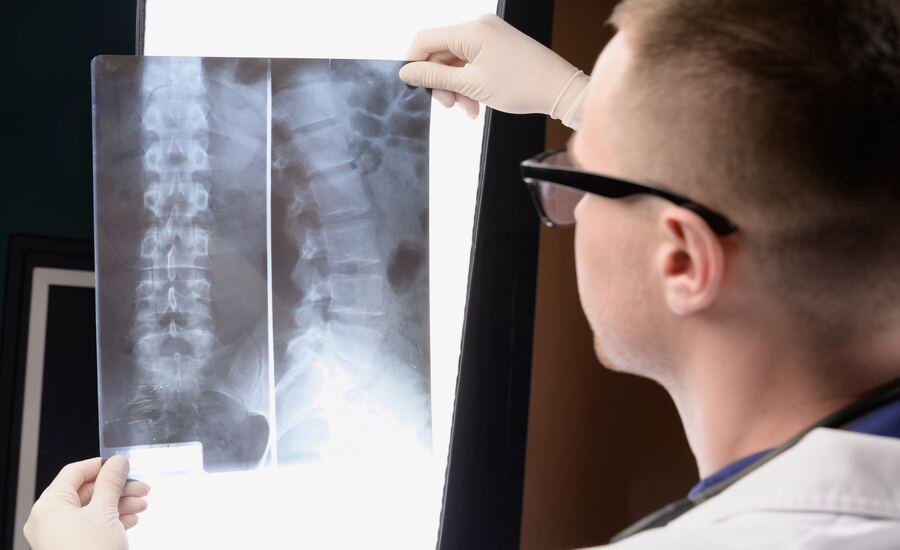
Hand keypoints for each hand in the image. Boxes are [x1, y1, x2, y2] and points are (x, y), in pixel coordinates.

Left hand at [23, 456, 149, 549]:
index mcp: (49, 506)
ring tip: (140, 506)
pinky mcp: (71, 548)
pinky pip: (91, 526)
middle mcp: (49, 520)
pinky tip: (129, 520)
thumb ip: (112, 482)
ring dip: (119, 504)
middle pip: (86, 491)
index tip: (122, 464)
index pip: (74, 472)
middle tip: (140, 487)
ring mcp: (59, 536)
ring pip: (92, 509)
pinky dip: (111, 520)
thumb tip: (117, 463)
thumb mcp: (106, 512)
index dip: (101, 465)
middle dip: (117, 489)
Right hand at [400, 13, 589, 127]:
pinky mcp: (497, 46)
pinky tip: (475, 103)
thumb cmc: (521, 86)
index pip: (425, 39)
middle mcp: (479, 26)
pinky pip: (471, 62)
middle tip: (448, 105)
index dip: (413, 64)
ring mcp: (489, 35)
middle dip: (440, 82)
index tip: (412, 87)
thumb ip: (435, 77)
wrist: (559, 90)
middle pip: (440, 52)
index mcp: (471, 30)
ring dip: (456, 87)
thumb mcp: (471, 85)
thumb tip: (406, 72)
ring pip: (455, 61)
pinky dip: (469, 83)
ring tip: (467, 109)